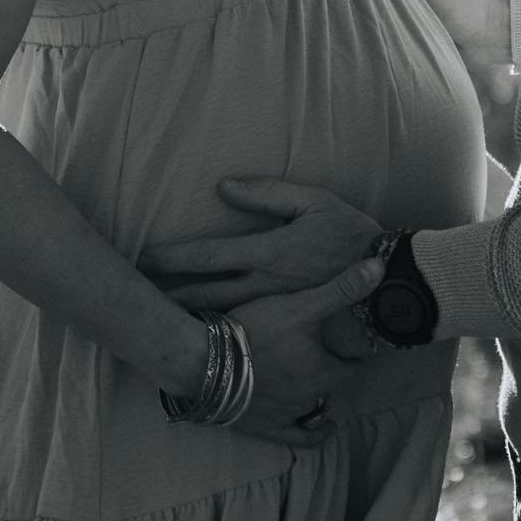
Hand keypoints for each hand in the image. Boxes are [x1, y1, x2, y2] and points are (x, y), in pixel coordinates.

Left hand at [139, 178, 381, 307]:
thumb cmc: (351, 234)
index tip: (143, 257)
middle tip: (134, 296)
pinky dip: (217, 330)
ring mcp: (274, 308)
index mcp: (268, 252)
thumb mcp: (313, 202)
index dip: (172, 257)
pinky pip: (244, 329)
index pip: (208, 255)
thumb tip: (224, 187)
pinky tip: (199, 333)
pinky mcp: (285, 321)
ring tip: (155, 317)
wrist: (387, 281)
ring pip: (220, 316)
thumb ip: (267, 193)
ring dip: (186, 316)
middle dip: (167, 294)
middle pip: (204, 293)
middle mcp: (265, 285)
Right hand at [228, 255, 383, 447]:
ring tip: (320, 378)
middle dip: (334, 368)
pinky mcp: (267, 426)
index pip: (353, 362)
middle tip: (332, 352)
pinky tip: (324, 428)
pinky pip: (300, 436)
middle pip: (333, 382)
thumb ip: (342, 288)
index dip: (355, 351)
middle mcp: (313, 396)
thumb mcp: (302, 304)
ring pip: (317, 406)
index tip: (356, 342)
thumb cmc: (256, 331)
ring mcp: (290, 414)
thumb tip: (379, 266)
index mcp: (325, 370)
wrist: (206, 362)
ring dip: (321, 393)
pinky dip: (315, 433)